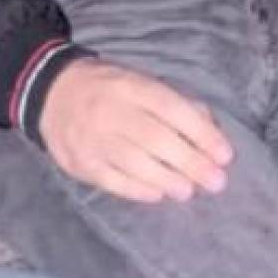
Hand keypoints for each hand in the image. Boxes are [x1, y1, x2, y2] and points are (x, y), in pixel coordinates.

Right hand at [40, 57, 233, 203]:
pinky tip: (158, 195)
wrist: (52, 92)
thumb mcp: (142, 82)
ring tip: (189, 191)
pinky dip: (137, 190)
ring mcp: (92, 138)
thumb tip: (211, 132)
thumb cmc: (110, 89)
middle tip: (217, 182)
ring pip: (134, 162)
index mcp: (131, 86)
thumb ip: (178, 104)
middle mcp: (112, 111)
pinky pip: (111, 180)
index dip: (202, 133)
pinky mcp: (79, 162)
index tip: (225, 155)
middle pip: (156, 139)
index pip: (172, 109)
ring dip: (167, 179)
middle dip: (191, 162)